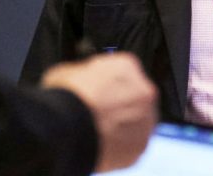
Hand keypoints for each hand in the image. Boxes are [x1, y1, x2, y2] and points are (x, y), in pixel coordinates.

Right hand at [41, 52, 158, 171]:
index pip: (120, 72)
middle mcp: (143, 90)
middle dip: (117, 106)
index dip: (105, 84)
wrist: (68, 129)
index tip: (96, 93)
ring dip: (121, 127)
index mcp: (126, 66)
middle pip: (132, 97)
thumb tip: (78, 81)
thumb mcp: (65, 72)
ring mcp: (146, 119)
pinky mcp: (141, 145)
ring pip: (135, 122)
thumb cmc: (66, 99)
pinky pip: (131, 145)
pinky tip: (100, 147)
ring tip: (96, 133)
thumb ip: (82, 75)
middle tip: (96, 115)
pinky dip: (118, 147)